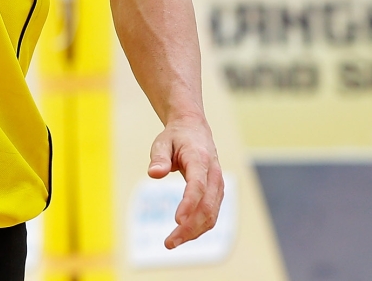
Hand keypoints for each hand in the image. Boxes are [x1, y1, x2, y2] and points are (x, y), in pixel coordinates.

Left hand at [148, 117, 224, 248]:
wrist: (194, 129)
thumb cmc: (176, 137)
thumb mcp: (162, 142)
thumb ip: (158, 158)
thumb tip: (154, 174)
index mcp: (200, 159)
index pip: (198, 186)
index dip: (189, 204)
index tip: (177, 221)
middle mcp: (214, 173)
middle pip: (207, 206)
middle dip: (190, 228)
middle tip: (169, 243)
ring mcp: (218, 184)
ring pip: (212, 214)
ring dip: (194, 232)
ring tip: (172, 242)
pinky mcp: (217, 193)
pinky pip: (212, 214)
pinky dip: (199, 227)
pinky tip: (183, 235)